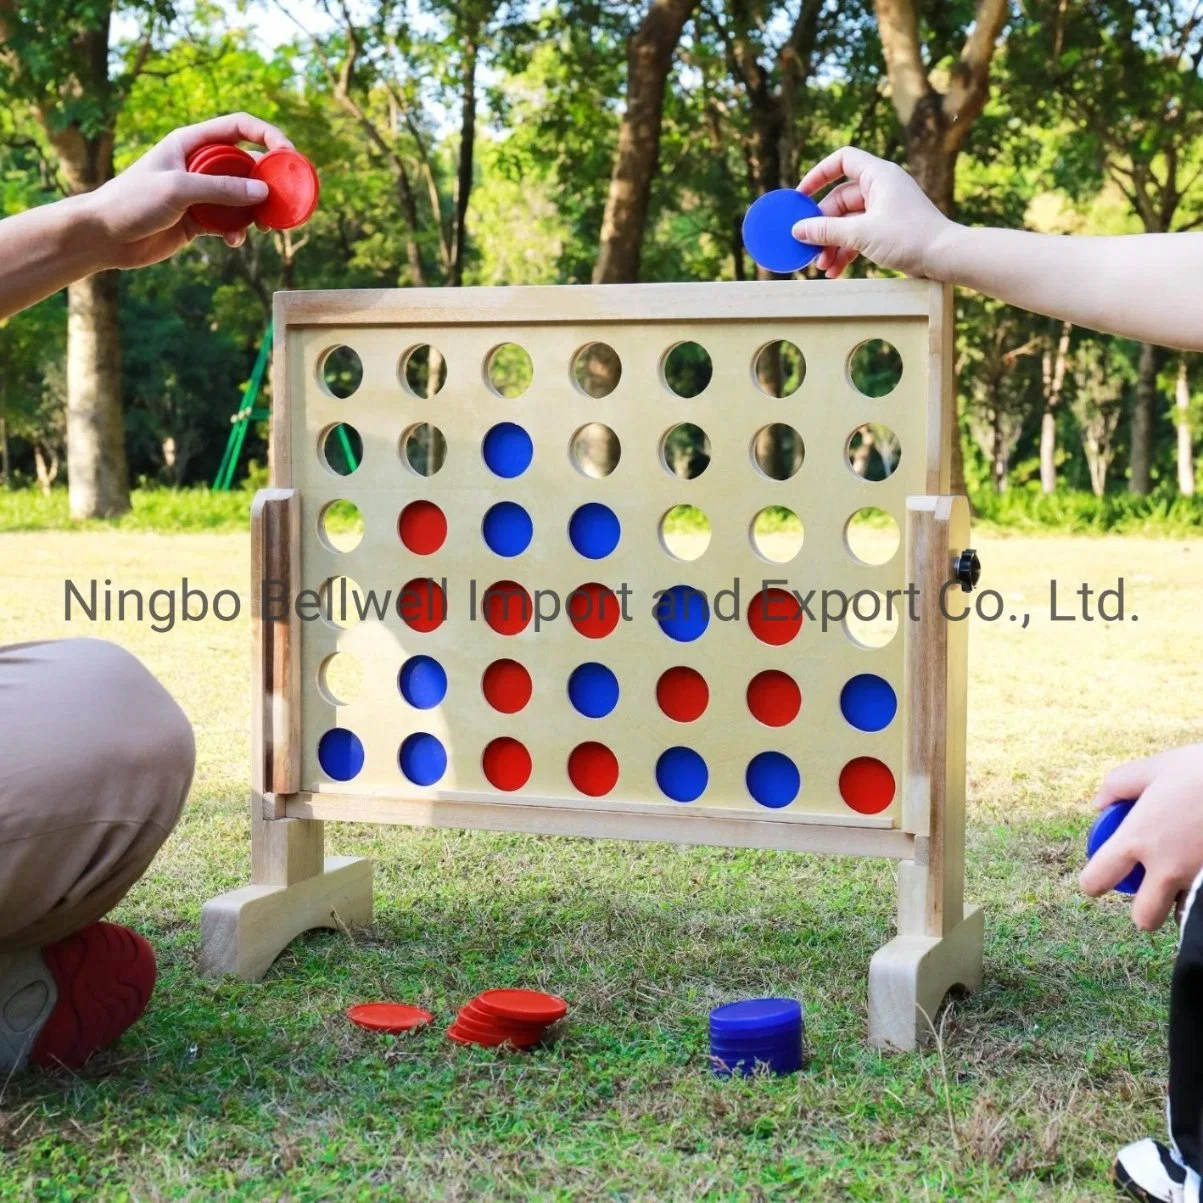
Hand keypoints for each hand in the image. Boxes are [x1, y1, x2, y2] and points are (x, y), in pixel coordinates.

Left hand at [82, 112, 292, 269]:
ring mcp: (201, 193)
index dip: (267, 136)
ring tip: (263, 227)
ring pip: (244, 197)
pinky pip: (231, 222)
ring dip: (257, 212)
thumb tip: (263, 192)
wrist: (105, 236)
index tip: (288, 154)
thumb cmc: (132, 201)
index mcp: (191, 143)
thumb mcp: (178, 189)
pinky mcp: (199, 220)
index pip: (239, 127)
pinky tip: (233, 241)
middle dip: (269, 181)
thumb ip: (222, 189)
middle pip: (247, 165)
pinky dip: (238, 231)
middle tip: (284, 199)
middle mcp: (199, 164)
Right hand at [791, 146, 954, 279]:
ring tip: (822, 266)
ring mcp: (884, 209)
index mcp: (878, 175)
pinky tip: (835, 271)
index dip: (819, 174)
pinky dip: (846, 251)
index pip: (842, 161)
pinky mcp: (887, 229)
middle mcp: (881, 188)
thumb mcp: (862, 234)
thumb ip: (827, 231)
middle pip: (839, 200)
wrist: (945, 257)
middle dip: (822, 226)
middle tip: (809, 248)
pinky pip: (858, 235)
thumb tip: (798, 230)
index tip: (801, 196)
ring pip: (847, 222)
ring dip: (832, 244)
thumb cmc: (909, 237)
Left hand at [1079, 743, 1202, 930]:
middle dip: (1143, 909)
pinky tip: (1200, 867)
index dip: (1092, 882)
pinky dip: (1200, 894)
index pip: (1097, 880)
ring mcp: (1199, 880)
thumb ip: (1119, 784)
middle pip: (1143, 917)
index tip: (1100, 876)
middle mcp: (1167, 868)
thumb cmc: (1202, 770)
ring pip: (1180, 915)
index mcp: (1137, 838)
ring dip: (1176, 903)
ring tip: (1181, 872)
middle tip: (1148, 885)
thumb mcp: (1155, 767)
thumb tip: (1099, 803)